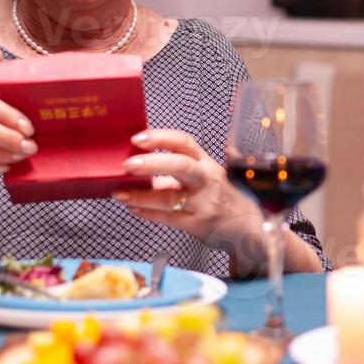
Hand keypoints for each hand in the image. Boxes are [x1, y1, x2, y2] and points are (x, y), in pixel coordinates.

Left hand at [112, 129, 260, 253]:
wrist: (244, 225)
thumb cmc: (217, 196)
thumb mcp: (203, 175)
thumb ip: (175, 170)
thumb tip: (138, 166)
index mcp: (205, 162)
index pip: (183, 142)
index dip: (160, 138)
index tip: (137, 138)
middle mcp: (206, 179)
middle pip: (180, 166)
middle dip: (152, 163)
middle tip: (127, 164)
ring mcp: (203, 203)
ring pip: (169, 197)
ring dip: (140, 195)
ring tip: (120, 194)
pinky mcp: (198, 224)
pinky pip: (168, 218)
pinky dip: (147, 213)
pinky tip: (134, 208)